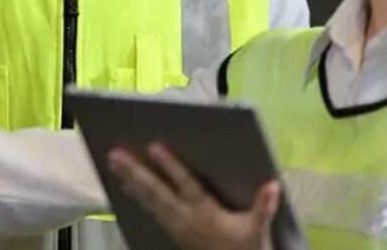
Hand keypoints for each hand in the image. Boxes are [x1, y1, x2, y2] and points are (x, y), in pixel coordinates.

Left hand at [108, 143, 279, 249]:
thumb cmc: (246, 249)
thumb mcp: (257, 231)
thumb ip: (264, 207)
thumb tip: (273, 184)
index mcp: (205, 213)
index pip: (186, 185)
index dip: (171, 167)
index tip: (155, 147)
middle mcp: (185, 217)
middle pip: (156, 191)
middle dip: (135, 172)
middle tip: (115, 154)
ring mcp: (175, 225)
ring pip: (148, 200)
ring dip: (130, 180)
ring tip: (113, 162)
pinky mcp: (171, 230)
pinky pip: (149, 209)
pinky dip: (135, 194)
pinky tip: (125, 184)